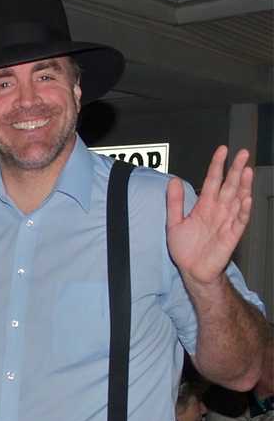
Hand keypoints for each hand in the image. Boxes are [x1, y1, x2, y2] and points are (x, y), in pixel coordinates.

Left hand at [166, 146, 252, 286]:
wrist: (191, 270)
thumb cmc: (185, 248)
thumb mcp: (174, 223)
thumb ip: (174, 202)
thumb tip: (173, 181)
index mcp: (204, 206)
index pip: (213, 180)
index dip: (217, 165)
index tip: (222, 150)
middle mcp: (218, 210)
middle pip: (229, 186)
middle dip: (235, 170)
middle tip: (242, 154)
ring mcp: (226, 221)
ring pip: (238, 200)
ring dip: (243, 186)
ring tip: (246, 171)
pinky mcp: (231, 235)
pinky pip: (239, 221)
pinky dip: (243, 210)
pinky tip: (246, 199)